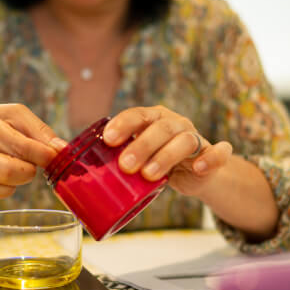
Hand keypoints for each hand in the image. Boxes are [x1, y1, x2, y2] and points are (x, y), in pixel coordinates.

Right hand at [0, 104, 67, 215]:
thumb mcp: (13, 115)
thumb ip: (39, 131)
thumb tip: (62, 151)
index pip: (19, 146)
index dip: (42, 156)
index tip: (52, 159)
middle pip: (4, 171)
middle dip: (25, 174)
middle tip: (28, 169)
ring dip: (6, 189)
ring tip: (8, 179)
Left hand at [103, 106, 232, 197]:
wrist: (193, 174)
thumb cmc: (155, 162)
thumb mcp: (135, 158)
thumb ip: (112, 156)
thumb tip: (71, 157)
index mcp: (153, 119)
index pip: (138, 115)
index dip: (124, 124)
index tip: (109, 139)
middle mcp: (174, 124)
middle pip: (160, 128)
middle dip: (141, 145)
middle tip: (126, 165)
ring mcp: (196, 138)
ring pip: (184, 140)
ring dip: (166, 156)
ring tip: (149, 175)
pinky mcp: (213, 155)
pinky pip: (218, 153)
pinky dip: (212, 158)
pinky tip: (200, 167)